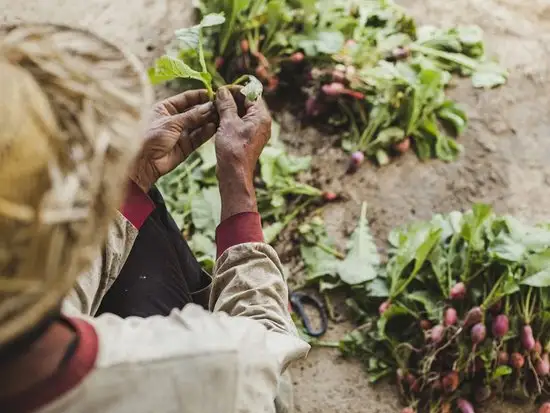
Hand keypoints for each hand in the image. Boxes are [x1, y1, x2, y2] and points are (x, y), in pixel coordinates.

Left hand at [130, 90, 217, 191]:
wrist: (143, 163)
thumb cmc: (149, 137)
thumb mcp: (171, 122)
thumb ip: (192, 116)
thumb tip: (209, 107)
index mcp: (165, 108)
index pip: (186, 98)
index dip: (199, 96)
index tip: (213, 94)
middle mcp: (174, 119)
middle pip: (194, 111)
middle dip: (207, 109)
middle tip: (220, 106)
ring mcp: (181, 133)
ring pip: (199, 124)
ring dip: (209, 120)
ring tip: (221, 116)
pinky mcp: (186, 146)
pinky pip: (199, 137)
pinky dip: (207, 132)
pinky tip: (215, 127)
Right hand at [214, 87, 271, 220]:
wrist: (234, 174)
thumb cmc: (233, 149)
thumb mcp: (228, 123)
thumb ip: (226, 104)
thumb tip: (222, 91)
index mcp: (261, 116)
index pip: (250, 94)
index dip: (235, 90)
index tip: (220, 90)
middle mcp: (262, 123)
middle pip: (247, 103)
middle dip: (231, 99)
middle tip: (215, 99)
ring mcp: (256, 132)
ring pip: (242, 114)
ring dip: (228, 110)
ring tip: (214, 108)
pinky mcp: (248, 139)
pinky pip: (240, 124)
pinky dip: (229, 120)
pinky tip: (217, 120)